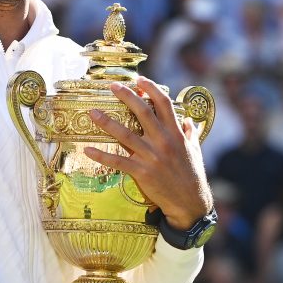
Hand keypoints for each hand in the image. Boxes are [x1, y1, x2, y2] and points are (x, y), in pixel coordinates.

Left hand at [83, 77, 211, 229]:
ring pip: (125, 134)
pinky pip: (117, 161)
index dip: (151, 88)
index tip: (139, 79)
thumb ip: (190, 134)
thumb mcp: (195, 150)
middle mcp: (163, 141)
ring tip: (92, 112)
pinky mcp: (142, 172)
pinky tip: (87, 150)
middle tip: (112, 85)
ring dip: (106, 122)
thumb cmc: (192, 175)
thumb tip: (189, 120)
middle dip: (127, 96)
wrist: (190, 202)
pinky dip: (101, 156)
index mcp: (176, 133)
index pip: (164, 104)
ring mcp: (151, 156)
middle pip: (143, 112)